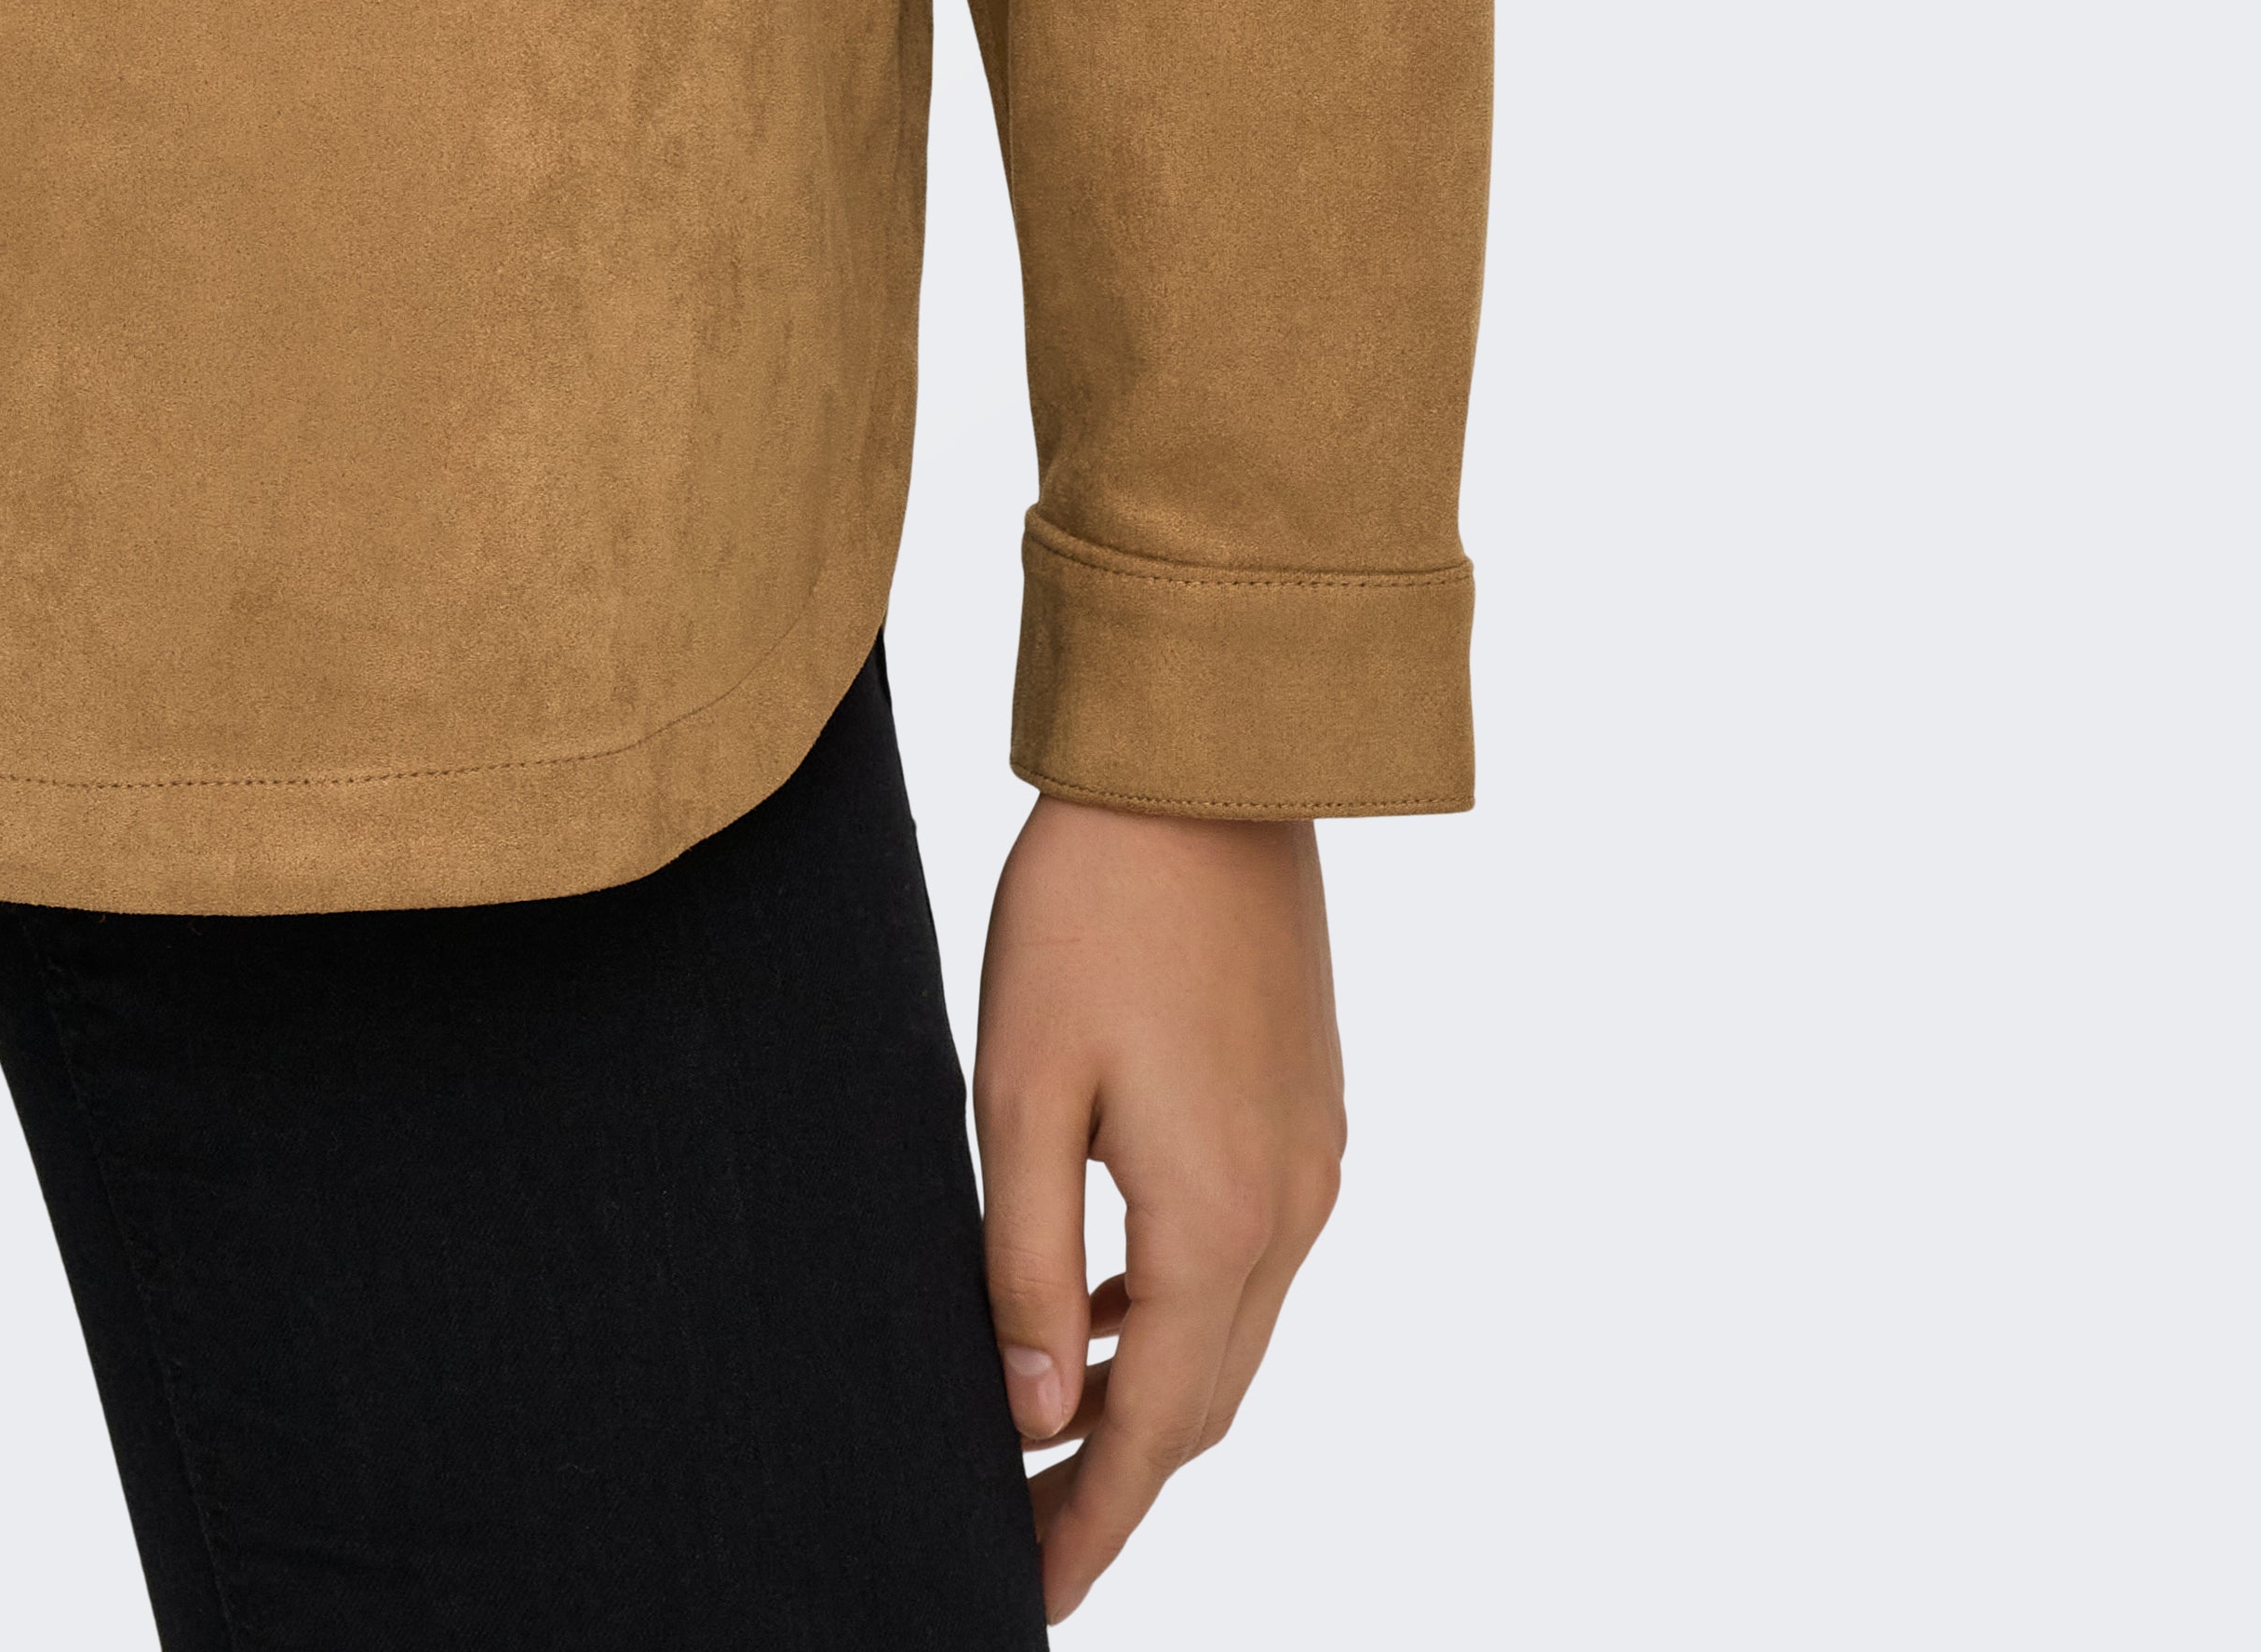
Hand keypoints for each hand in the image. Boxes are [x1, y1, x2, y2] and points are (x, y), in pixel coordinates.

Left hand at [975, 795, 1344, 1616]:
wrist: (1206, 764)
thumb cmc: (1091, 909)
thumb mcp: (1021, 1084)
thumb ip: (1030, 1260)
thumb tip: (1035, 1412)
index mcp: (1218, 1222)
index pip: (1149, 1433)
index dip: (1090, 1525)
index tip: (1028, 1593)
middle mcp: (1288, 1215)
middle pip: (1201, 1406)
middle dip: (1113, 1483)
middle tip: (1021, 1534)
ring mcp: (1311, 1164)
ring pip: (1232, 1339)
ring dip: (1151, 1400)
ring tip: (1050, 1438)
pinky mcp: (1308, 1116)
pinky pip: (1247, 1264)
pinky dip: (1183, 1316)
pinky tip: (1112, 1307)